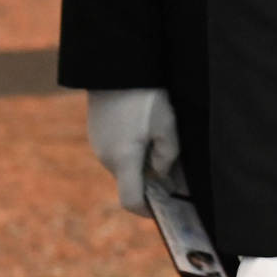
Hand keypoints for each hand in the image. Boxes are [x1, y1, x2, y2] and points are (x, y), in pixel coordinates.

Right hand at [86, 87, 181, 216]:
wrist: (114, 65)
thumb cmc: (144, 95)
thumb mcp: (166, 125)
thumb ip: (168, 157)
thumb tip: (165, 177)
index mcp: (123, 160)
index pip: (131, 201)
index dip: (149, 211)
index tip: (167, 208)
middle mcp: (106, 157)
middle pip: (131, 181)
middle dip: (154, 182)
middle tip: (179, 172)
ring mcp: (99, 143)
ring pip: (126, 164)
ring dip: (144, 162)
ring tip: (165, 141)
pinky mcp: (98, 131)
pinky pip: (118, 150)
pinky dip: (134, 149)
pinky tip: (147, 128)